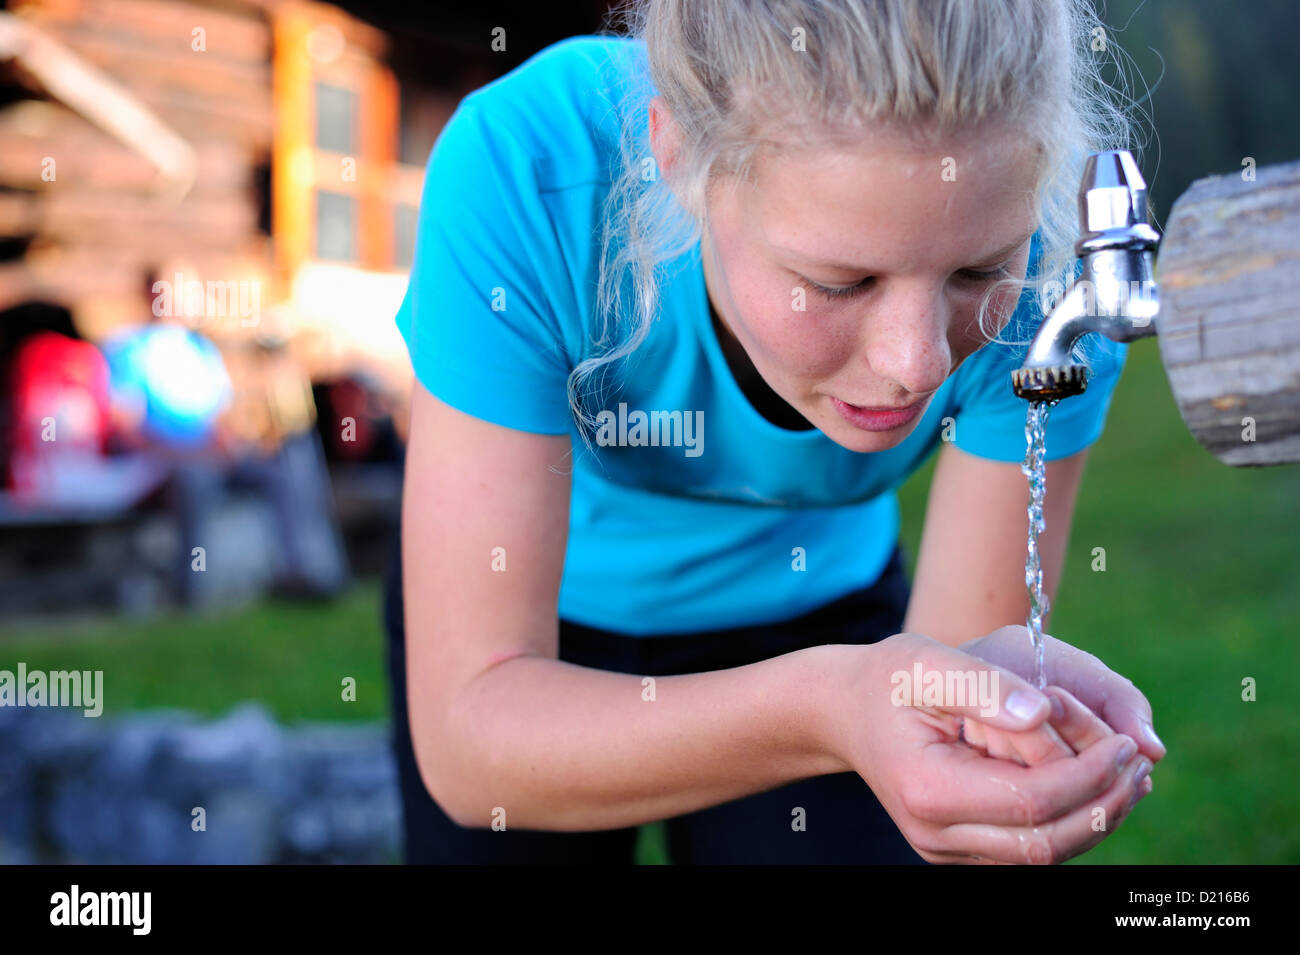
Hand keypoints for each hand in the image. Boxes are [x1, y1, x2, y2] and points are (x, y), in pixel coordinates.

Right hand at [819, 633, 1149, 863]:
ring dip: (1095, 818)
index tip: (1124, 742)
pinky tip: (1096, 786)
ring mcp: (947, 849)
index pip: (1032, 800)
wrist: (846, 712)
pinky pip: (1029, 847)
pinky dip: (1070, 821)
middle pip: (1045, 842)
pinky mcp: (960, 849)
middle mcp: (936, 834)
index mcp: (928, 789)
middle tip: (1140, 762)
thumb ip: (985, 685)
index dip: (1088, 775)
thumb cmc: (890, 679)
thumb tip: (1045, 713)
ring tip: (1131, 775)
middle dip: (1104, 803)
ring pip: (1043, 854)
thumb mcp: (929, 662)